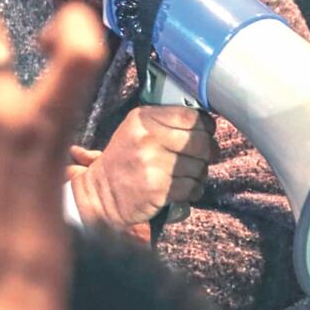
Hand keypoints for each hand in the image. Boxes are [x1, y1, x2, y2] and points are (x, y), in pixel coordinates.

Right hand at [69, 106, 218, 226]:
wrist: (101, 193)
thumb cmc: (125, 159)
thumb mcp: (137, 129)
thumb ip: (166, 121)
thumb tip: (206, 122)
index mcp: (144, 119)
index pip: (191, 116)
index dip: (206, 126)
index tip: (207, 132)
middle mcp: (148, 138)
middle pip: (199, 141)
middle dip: (208, 150)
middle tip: (205, 156)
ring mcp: (152, 164)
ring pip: (199, 166)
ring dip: (201, 172)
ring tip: (190, 174)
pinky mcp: (158, 189)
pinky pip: (192, 186)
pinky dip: (194, 189)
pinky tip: (186, 188)